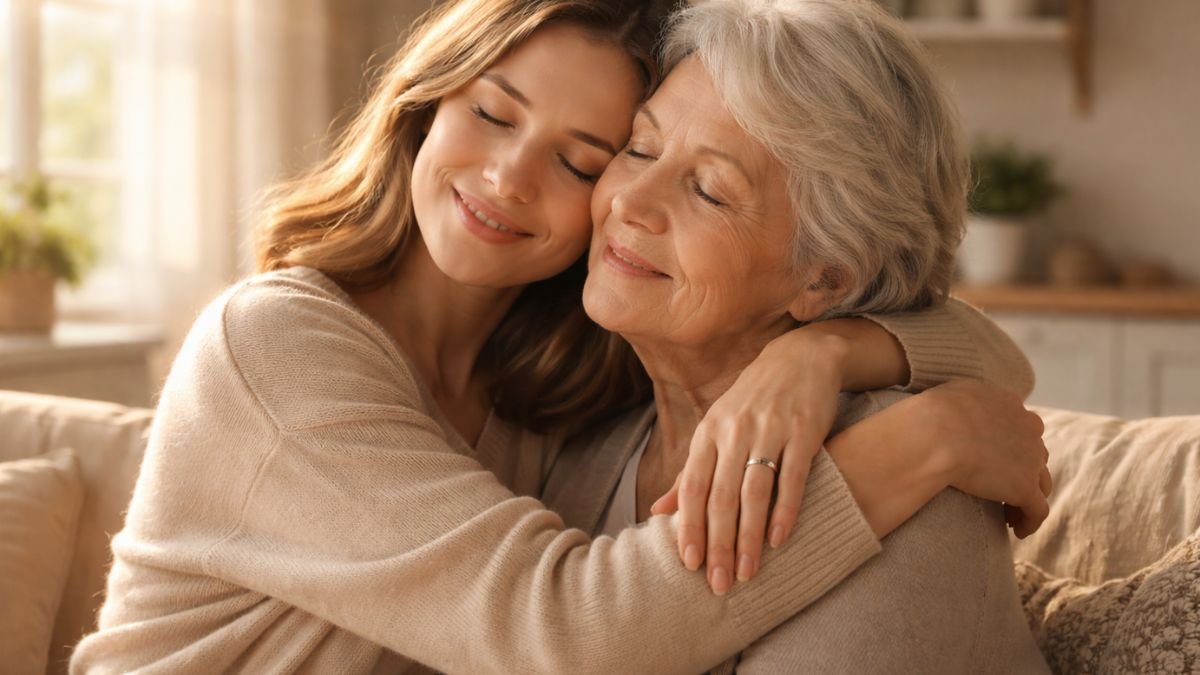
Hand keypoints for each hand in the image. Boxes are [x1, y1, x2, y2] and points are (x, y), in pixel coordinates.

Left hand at [650, 330, 849, 593]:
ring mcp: (770, 430)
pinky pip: (792, 478)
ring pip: (754, 492)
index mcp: (708, 433)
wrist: (800, 357)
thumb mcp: (715, 429)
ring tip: (747, 572)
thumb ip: (689, 473)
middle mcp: (734, 431)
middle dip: (718, 544)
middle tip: (719, 583)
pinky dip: (785, 511)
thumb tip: (656, 512)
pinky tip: (779, 540)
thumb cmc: (751, 401)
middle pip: (721, 496)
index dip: (690, 527)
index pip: (693, 488)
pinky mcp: (804, 432)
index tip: (689, 564)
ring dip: (749, 537)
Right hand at [917, 380, 1051, 537]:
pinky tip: (1018, 531)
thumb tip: (958, 410)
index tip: (995, 461)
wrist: (936, 433)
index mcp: (1010, 405)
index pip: (1020, 428)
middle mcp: (1028, 429)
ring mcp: (1031, 459)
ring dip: (1027, 498)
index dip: (1011, 446)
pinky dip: (1030, 521)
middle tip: (1001, 488)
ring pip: (1040, 483)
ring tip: (1010, 514)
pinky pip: (1038, 511)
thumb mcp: (952, 394)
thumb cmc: (933, 414)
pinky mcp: (1025, 487)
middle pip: (1034, 455)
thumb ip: (966, 400)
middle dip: (1022, 471)